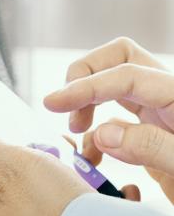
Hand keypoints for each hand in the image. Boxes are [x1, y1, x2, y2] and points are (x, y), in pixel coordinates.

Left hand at [0, 105, 91, 215]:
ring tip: (76, 177)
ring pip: (33, 192)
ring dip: (55, 176)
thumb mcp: (12, 163)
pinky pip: (55, 211)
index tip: (23, 145)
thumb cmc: (64, 213)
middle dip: (31, 161)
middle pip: (6, 179)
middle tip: (54, 160)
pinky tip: (85, 194)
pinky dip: (70, 197)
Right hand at [44, 37, 173, 201]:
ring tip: (76, 131)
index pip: (124, 74)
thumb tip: (103, 134)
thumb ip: (152, 147)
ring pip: (114, 83)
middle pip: (119, 58)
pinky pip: (116, 117)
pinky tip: (93, 157)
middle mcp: (169, 98)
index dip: (84, 86)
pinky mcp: (153, 134)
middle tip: (67, 109)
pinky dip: (96, 131)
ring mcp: (161, 114)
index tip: (52, 103)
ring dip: (87, 100)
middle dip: (85, 76)